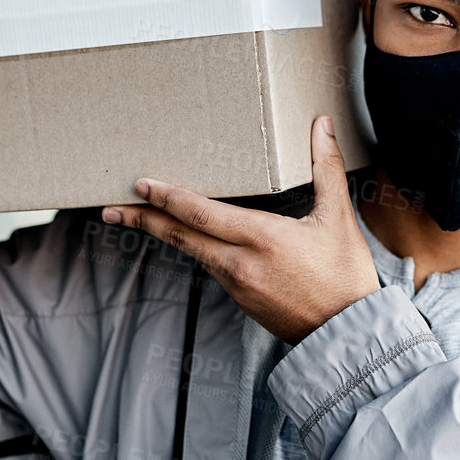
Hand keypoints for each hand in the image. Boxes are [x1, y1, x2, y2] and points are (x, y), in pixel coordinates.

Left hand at [103, 117, 379, 344]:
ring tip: (140, 218)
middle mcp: (240, 263)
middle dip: (143, 220)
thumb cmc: (346, 276)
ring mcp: (237, 285)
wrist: (349, 334)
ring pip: (192, 252)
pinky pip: (210, 267)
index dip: (168, 198)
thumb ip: (325, 167)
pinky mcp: (242, 300)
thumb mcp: (338, 217)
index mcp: (261, 238)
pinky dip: (192, 249)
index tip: (141, 185)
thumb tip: (322, 125)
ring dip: (164, 234)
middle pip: (180, 237)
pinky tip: (187, 240)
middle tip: (110, 208)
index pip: (201, 214)